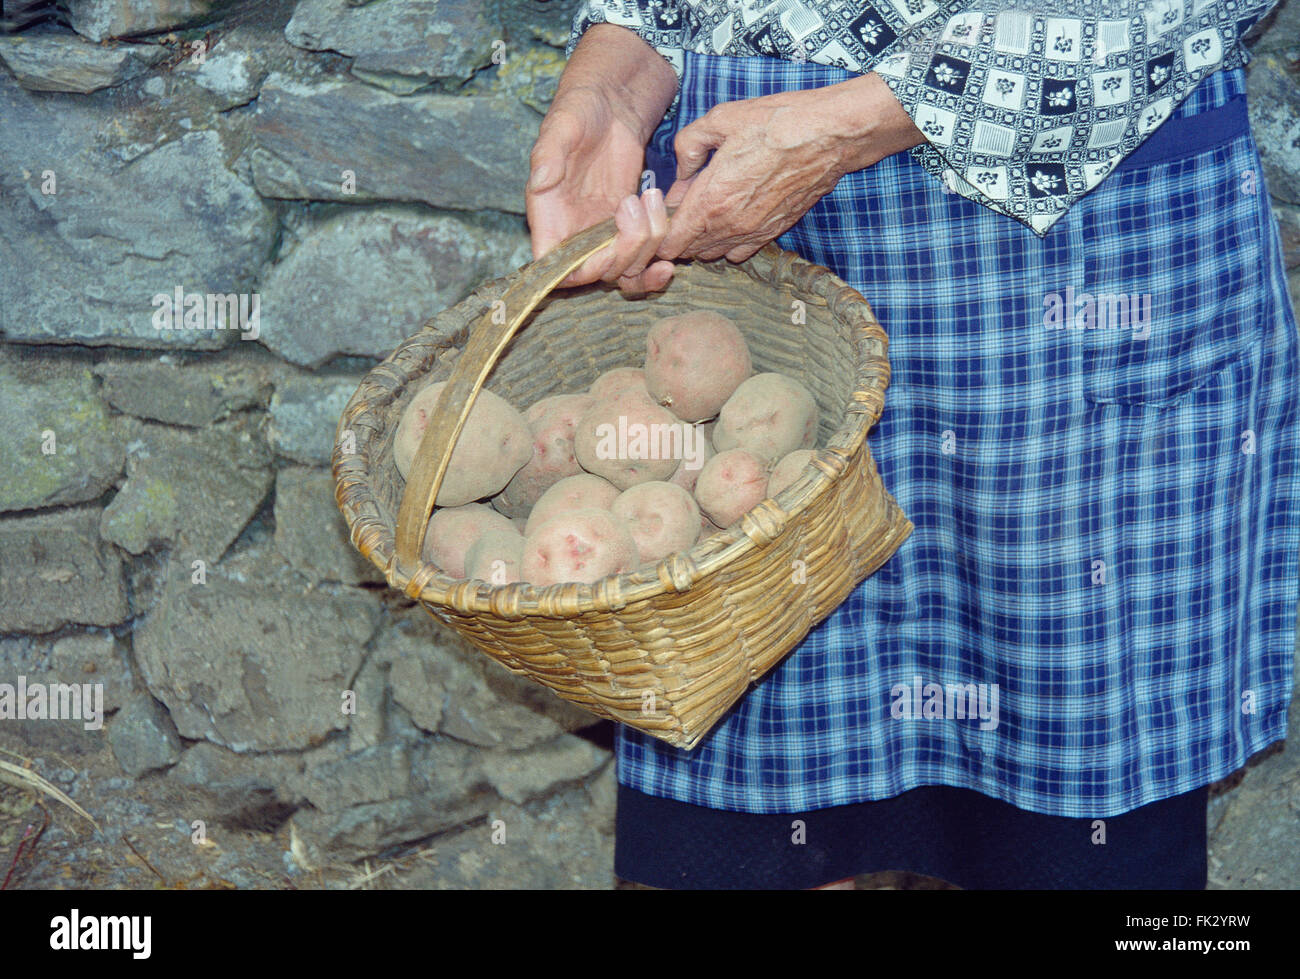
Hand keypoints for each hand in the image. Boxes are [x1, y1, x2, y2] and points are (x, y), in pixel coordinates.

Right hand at [526, 84, 674, 294]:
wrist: (611, 102)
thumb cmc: (579, 109)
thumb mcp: (561, 125)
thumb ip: (548, 155)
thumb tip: (540, 182)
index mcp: (548, 216)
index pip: (555, 266)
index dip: (579, 269)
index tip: (605, 248)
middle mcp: (573, 232)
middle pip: (597, 273)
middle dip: (624, 252)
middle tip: (637, 208)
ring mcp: (602, 233)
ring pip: (624, 270)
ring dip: (646, 250)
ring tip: (656, 204)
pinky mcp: (627, 227)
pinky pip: (640, 259)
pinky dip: (655, 260)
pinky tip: (670, 245)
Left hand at [657, 72, 926, 263]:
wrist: (827, 136)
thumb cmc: (775, 123)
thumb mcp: (720, 119)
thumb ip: (688, 145)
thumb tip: (681, 169)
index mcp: (710, 201)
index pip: (669, 241)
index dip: (658, 231)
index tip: (659, 213)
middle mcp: (729, 226)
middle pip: (688, 251)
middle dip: (677, 236)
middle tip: (681, 208)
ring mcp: (752, 234)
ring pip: (713, 254)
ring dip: (703, 240)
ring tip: (706, 212)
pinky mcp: (772, 233)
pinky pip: (739, 252)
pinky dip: (728, 242)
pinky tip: (731, 217)